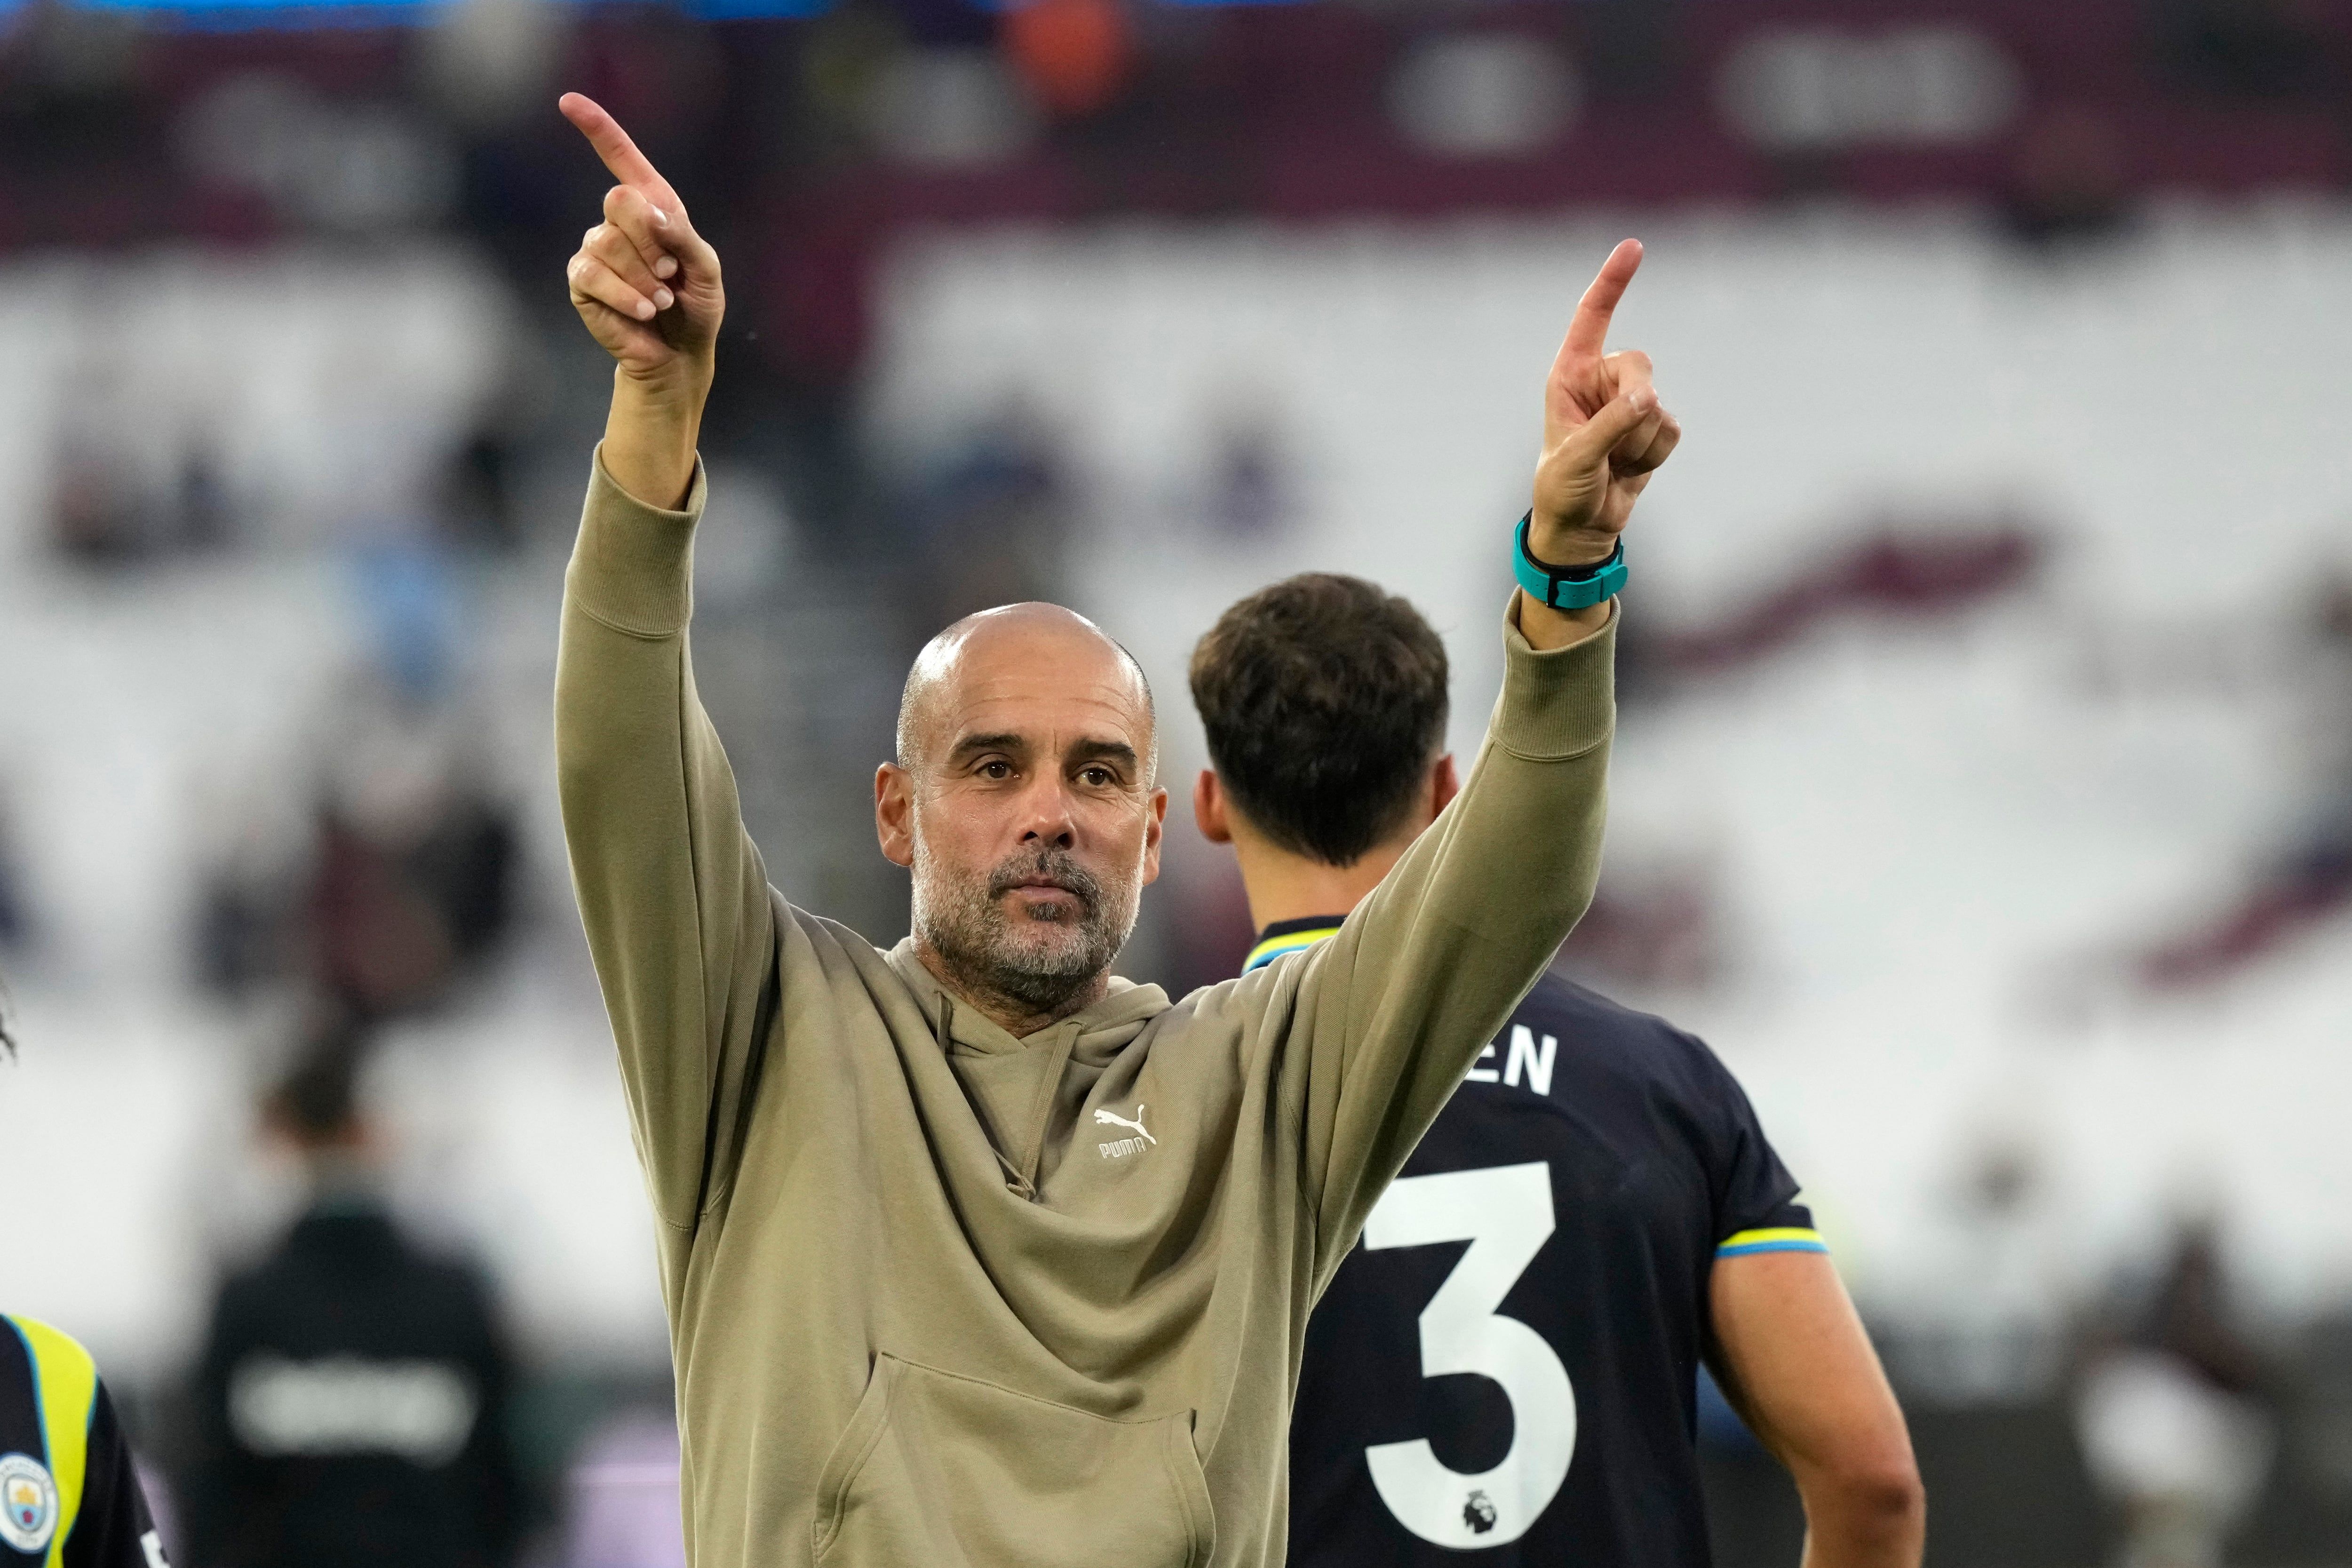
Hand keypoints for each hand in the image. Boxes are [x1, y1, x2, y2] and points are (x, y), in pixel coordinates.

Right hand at [559, 92, 723, 395]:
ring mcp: (596, 249)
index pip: (621, 158)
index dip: (597, 128)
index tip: (569, 101)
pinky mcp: (583, 281)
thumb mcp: (705, 268)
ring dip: (643, 278)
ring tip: (661, 300)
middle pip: (620, 202)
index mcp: (653, 206)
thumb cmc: (695, 305)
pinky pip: (595, 275)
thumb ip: (682, 236)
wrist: (680, 352)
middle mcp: (619, 222)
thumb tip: (650, 215)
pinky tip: (645, 311)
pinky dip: (626, 296)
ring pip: (608, 243)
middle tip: (670, 273)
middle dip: (651, 240)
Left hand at [1529, 239, 1680, 567]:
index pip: (1592, 318)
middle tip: (1611, 442)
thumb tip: (1650, 398)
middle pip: (1640, 366)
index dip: (1612, 282)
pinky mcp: (1651, 429)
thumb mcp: (1578, 456)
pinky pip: (1671, 430)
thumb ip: (1612, 423)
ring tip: (1613, 463)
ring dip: (1639, 440)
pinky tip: (1631, 469)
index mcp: (1569, 375)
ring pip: (1658, 405)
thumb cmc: (1563, 488)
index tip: (1633, 247)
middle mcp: (1600, 383)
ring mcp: (1629, 405)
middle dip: (1633, 404)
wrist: (1581, 528)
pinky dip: (1654, 454)